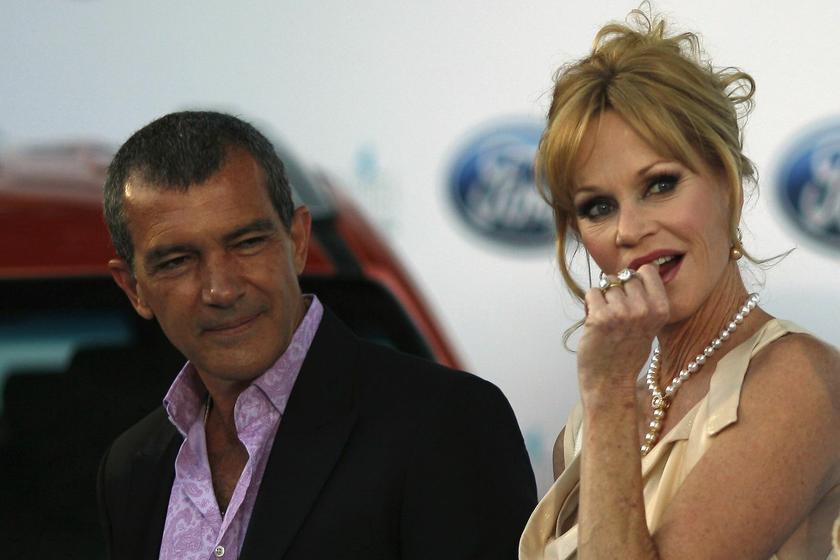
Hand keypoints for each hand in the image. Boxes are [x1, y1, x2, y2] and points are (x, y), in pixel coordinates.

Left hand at [578, 263, 669, 395]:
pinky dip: (590, 306)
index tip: (631, 296)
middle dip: (617, 291)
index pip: (647, 270)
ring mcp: (622, 312)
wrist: (610, 381)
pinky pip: (592, 293)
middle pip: (625, 277)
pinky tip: (595, 324)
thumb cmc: (627, 352)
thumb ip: (645, 300)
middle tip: (617, 316)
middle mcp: (645, 309)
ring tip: (607, 322)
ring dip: (602, 300)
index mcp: (662, 309)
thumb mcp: (649, 324)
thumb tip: (631, 273)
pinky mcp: (601, 316)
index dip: (634, 280)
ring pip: (607, 285)